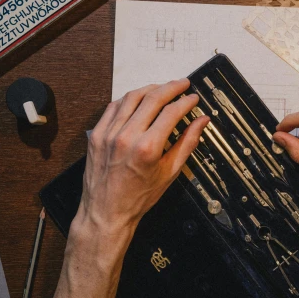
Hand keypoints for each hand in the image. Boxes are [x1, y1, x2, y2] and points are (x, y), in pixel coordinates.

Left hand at [76, 79, 209, 234]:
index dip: (186, 101)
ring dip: (149, 88)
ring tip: (162, 88)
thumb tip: (201, 122)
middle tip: (182, 84)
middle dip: (171, 87)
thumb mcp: (170, 173)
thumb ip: (187, 143)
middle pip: (152, 98)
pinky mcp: (97, 134)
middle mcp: (127, 136)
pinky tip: (138, 98)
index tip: (193, 98)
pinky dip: (128, 99)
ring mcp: (108, 133)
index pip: (171, 112)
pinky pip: (113, 107)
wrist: (106, 213)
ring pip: (132, 97)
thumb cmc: (138, 198)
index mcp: (148, 148)